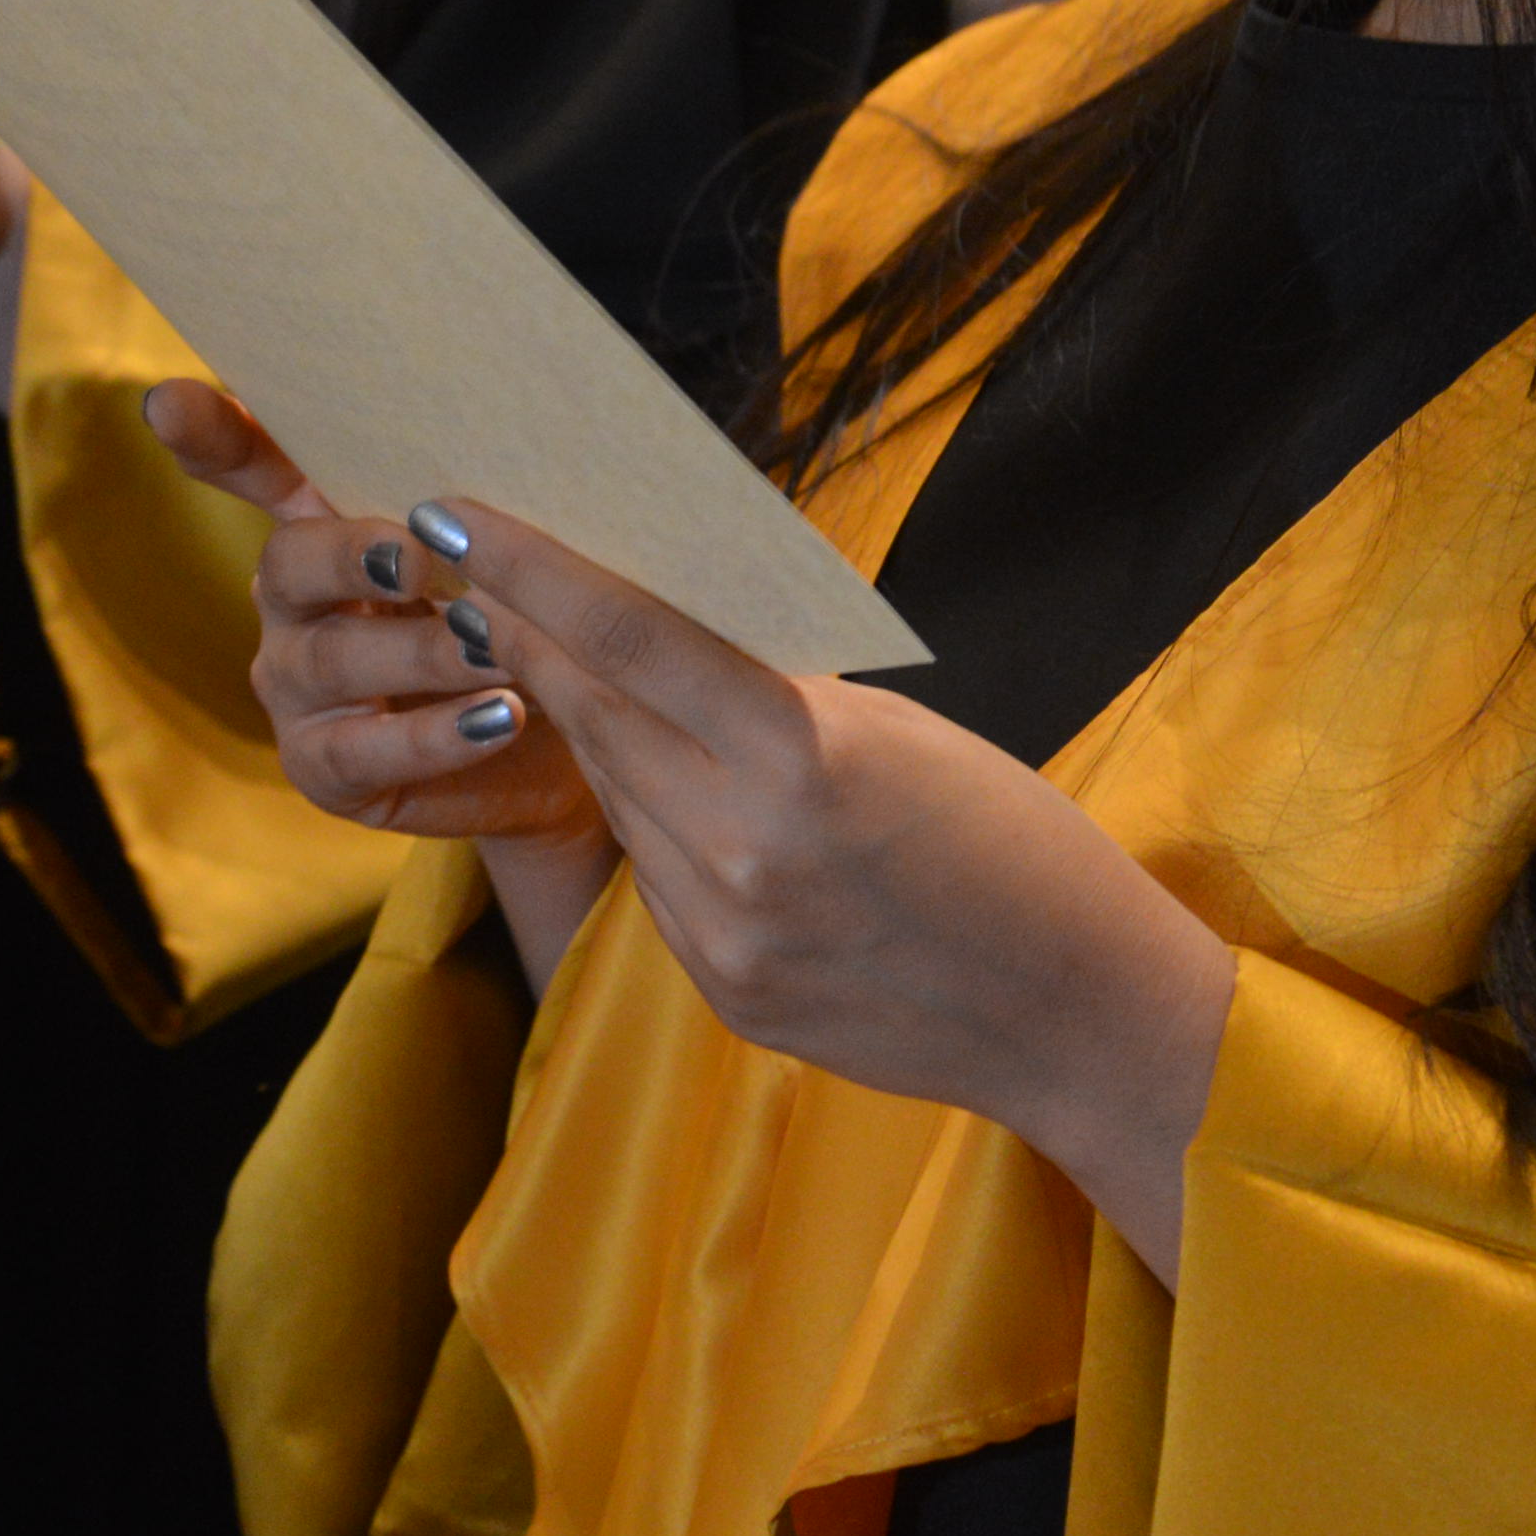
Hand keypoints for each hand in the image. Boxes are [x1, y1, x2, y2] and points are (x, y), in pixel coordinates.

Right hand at [193, 385, 611, 853]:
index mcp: (325, 524)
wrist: (559, 753)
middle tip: (420, 556)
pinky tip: (499, 718)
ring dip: (422, 651)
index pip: (252, 465)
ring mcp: (295, 686)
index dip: (209, 434)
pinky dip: (436, 735)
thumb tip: (498, 463)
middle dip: (352, 555)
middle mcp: (290, 600)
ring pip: (335, 659)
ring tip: (497, 647)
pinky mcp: (322, 768)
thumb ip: (475, 507)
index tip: (168, 405)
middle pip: (291, 562)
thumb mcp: (502, 553)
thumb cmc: (521, 624)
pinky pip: (364, 751)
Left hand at [422, 493, 1240, 1266]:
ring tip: (547, 657)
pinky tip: (655, 780)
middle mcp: (744, 854)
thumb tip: (664, 643)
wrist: (1081, 1019)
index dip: (529, 570)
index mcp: (802, 762)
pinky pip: (656, 880)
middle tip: (472, 575)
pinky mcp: (726, 994)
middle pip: (596, 717)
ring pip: (617, 799)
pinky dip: (648, 819)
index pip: (630, 640)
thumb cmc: (1019, 845)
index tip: (454, 516)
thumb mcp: (903, 735)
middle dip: (527, 639)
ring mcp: (726, 937)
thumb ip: (776, 697)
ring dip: (583, 726)